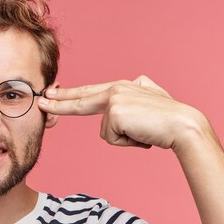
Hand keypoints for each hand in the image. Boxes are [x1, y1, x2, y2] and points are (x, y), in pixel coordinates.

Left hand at [38, 75, 209, 150]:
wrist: (183, 126)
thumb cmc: (169, 119)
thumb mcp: (152, 98)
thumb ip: (138, 91)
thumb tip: (136, 81)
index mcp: (121, 87)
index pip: (88, 92)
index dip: (68, 95)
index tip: (52, 94)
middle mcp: (116, 89)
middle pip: (80, 100)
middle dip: (58, 103)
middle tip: (40, 101)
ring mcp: (114, 99)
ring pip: (105, 132)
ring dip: (123, 139)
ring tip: (143, 132)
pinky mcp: (114, 111)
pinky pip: (111, 138)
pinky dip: (126, 142)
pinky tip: (141, 134)